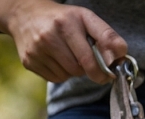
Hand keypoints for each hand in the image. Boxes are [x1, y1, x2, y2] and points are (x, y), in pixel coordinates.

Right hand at [0, 0, 126, 83]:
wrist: (25, 14)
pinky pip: (55, 79)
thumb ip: (107, 36)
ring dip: (73, 70)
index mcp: (66, 24)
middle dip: (87, 69)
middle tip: (87, 60)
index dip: (102, 71)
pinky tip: (56, 58)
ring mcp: (36, 50)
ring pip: (67, 76)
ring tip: (68, 54)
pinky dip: (60, 73)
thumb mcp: (86, 19)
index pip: (89, 60)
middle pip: (79, 70)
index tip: (108, 74)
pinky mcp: (28, 61)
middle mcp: (48, 36)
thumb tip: (119, 58)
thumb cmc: (63, 18)